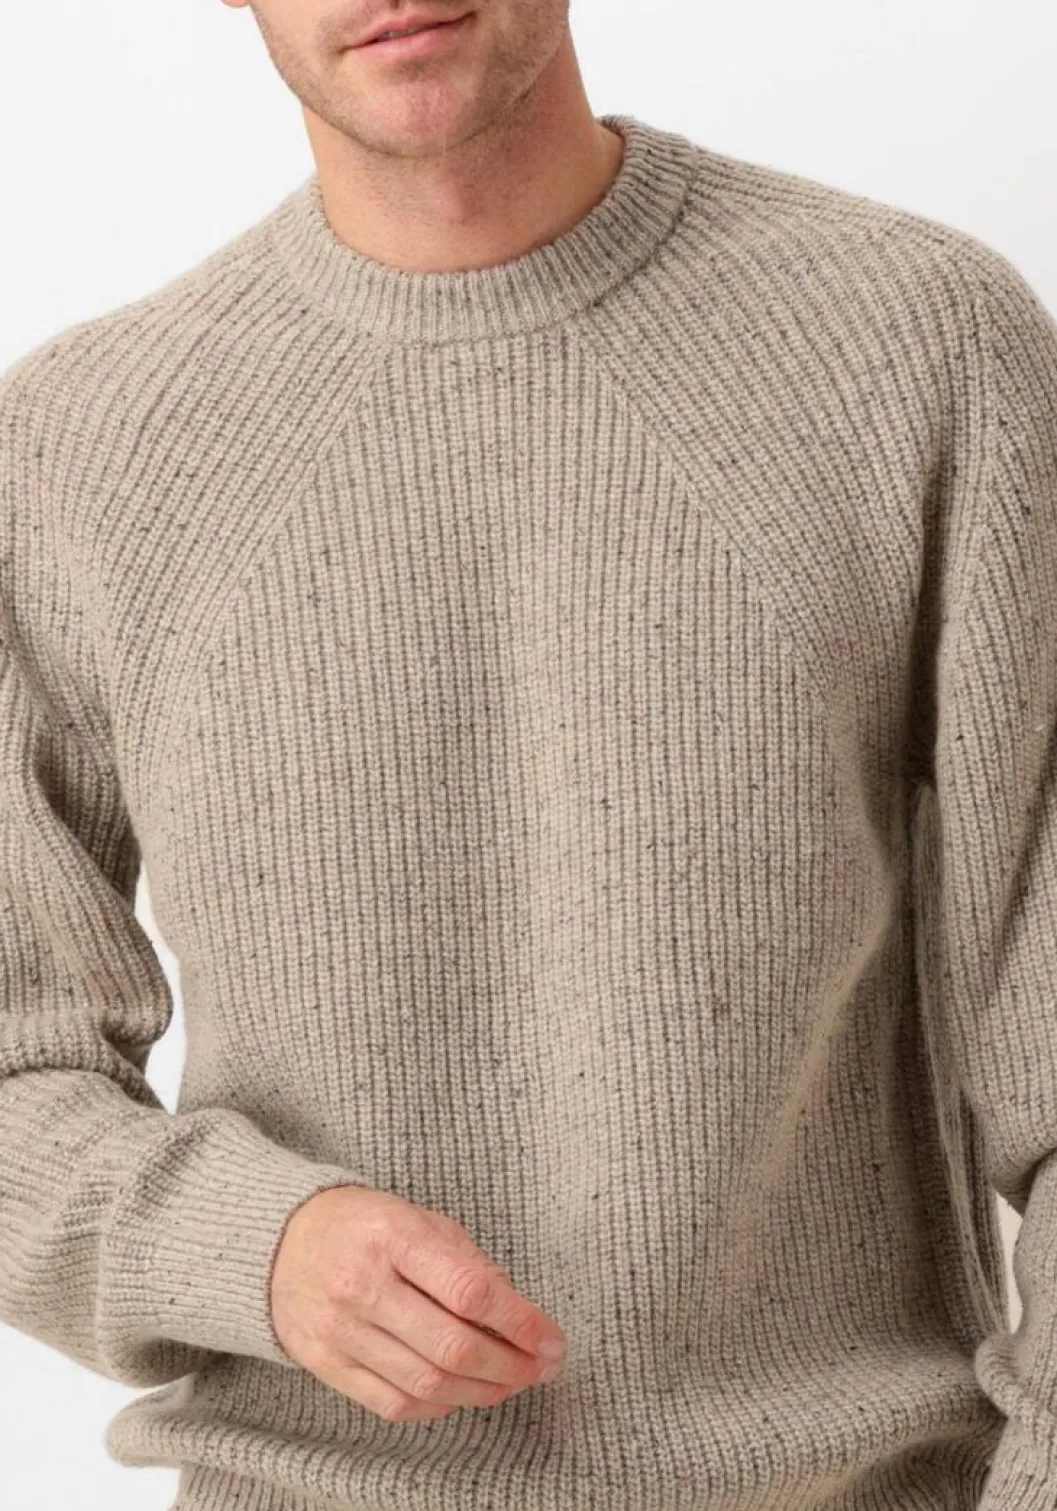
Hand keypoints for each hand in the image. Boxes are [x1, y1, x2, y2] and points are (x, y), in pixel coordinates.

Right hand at [269, 1183, 566, 1420]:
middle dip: (511, 1365)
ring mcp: (341, 1330)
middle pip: (452, 1346)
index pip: (470, 1290)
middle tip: (542, 1367)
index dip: (521, 1322)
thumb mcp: (418, 1219)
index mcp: (393, 1236)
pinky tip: (462, 1393)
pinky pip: (394, 1404)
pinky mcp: (326, 1364)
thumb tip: (518, 1313)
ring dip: (482, 1391)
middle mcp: (364, 1285)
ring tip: (512, 1383)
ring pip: (427, 1383)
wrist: (280, 1241)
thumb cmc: (364, 1225)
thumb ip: (467, 1262)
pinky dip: (439, 1407)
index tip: (552, 1339)